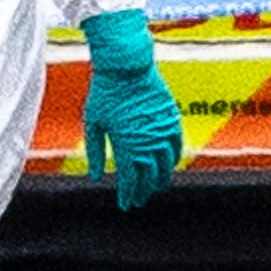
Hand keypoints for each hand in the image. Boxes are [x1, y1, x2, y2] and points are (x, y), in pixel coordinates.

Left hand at [77, 7, 182, 210]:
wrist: (126, 66)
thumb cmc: (105, 93)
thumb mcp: (93, 123)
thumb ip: (96, 151)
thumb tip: (97, 177)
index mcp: (128, 144)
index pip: (131, 178)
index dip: (129, 194)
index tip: (127, 204)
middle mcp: (148, 140)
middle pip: (150, 175)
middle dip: (144, 190)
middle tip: (138, 199)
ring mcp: (163, 129)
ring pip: (166, 164)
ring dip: (161, 178)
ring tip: (154, 187)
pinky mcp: (171, 118)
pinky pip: (177, 145)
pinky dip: (173, 158)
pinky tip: (168, 165)